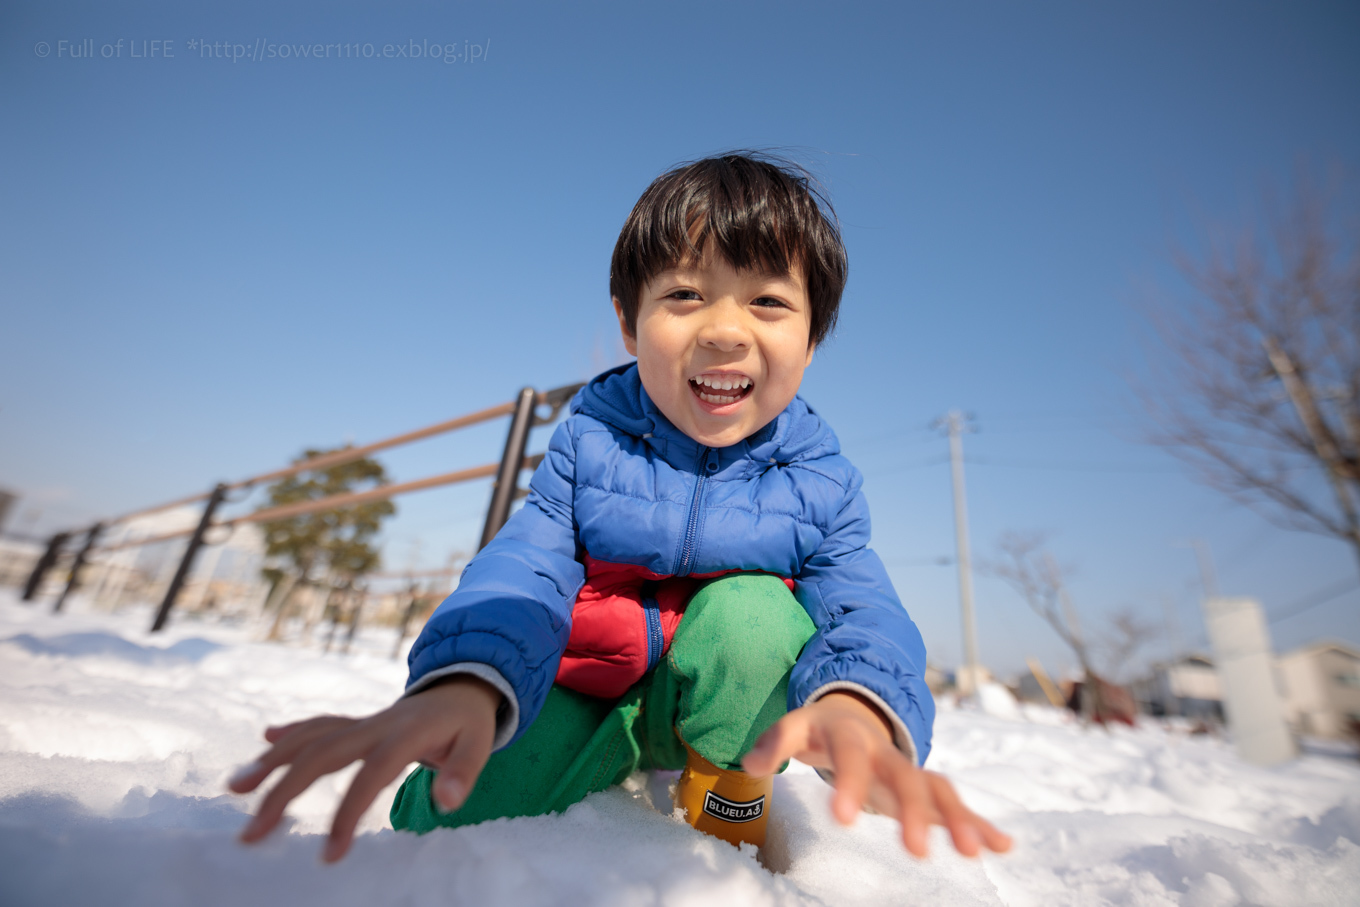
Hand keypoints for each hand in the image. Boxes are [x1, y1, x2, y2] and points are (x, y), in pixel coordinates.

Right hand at [227, 676, 500, 861]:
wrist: (461, 686)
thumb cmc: (468, 724)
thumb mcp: (479, 745)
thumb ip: (463, 773)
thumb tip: (446, 802)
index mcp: (404, 735)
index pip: (370, 775)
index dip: (348, 812)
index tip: (329, 854)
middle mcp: (374, 725)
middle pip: (320, 754)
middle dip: (282, 792)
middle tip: (251, 832)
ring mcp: (361, 722)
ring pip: (309, 737)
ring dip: (271, 760)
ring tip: (235, 788)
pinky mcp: (355, 722)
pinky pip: (317, 725)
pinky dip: (290, 733)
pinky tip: (264, 741)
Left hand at [741, 691, 1010, 857]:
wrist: (851, 713)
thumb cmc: (819, 729)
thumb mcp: (793, 727)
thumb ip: (773, 743)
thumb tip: (750, 763)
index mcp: (852, 737)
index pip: (851, 758)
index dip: (848, 784)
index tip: (842, 818)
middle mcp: (887, 753)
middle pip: (905, 778)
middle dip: (912, 813)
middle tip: (916, 853)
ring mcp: (909, 770)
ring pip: (938, 791)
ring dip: (958, 820)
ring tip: (976, 854)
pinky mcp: (924, 789)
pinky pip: (955, 804)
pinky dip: (979, 823)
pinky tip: (1002, 847)